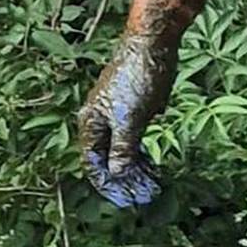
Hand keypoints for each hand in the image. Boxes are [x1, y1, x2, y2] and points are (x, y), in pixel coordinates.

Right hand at [78, 35, 179, 207]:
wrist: (152, 46)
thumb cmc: (136, 79)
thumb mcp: (129, 118)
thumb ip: (122, 147)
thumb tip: (116, 173)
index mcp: (92, 123)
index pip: (94, 163)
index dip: (108, 184)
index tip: (126, 200)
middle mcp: (101, 122)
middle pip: (109, 160)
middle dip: (124, 180)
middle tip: (145, 197)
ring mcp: (119, 117)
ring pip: (123, 151)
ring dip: (136, 170)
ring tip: (153, 186)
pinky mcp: (136, 111)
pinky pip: (135, 140)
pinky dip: (143, 155)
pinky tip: (154, 168)